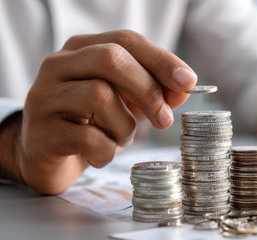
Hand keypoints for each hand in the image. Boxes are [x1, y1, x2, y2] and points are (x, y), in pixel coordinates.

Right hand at [13, 30, 196, 193]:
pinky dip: (107, 151)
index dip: (161, 60)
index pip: (126, 40)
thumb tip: (183, 87)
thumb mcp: (126, 103)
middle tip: (165, 119)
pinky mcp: (42, 132)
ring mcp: (45, 97)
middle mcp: (58, 65)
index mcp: (82, 50)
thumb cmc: (91, 124)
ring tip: (119, 138)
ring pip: (99, 96)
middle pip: (111, 59)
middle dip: (147, 90)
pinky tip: (101, 154)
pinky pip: (88, 137)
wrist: (46, 156)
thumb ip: (153, 90)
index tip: (188, 82)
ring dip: (125, 126)